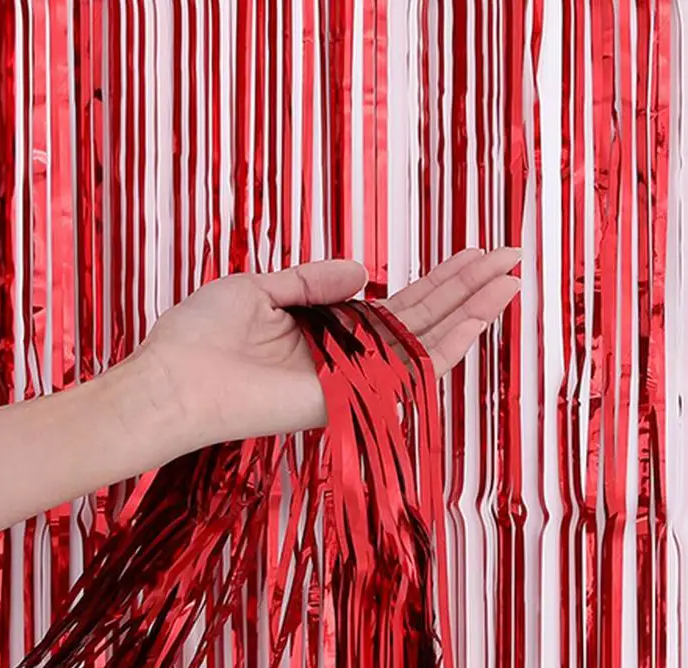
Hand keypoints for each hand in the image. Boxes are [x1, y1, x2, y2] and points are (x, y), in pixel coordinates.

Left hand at [126, 248, 520, 450]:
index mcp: (328, 333)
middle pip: (423, 319)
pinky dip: (453, 339)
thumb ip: (313, 280)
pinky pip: (414, 366)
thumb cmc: (201, 338)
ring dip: (474, 307)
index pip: (397, 305)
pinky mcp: (354, 392)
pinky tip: (484, 313)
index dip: (438, 280)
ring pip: (429, 339)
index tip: (473, 254)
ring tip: (513, 274)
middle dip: (468, 288)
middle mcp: (349, 358)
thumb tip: (365, 271)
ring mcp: (356, 377)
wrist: (174, 379)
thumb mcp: (260, 288)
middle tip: (512, 256)